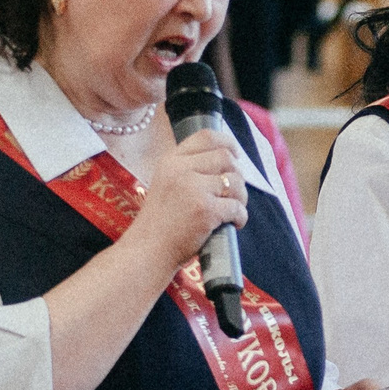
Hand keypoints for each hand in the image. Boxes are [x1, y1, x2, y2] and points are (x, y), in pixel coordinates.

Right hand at [124, 123, 250, 285]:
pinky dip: (241, 216)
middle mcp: (181, 170)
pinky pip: (237, 206)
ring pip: (235, 181)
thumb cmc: (159, 224)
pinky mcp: (206, 210)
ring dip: (241, 196)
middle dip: (237, 174)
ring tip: (233, 210)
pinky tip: (234, 223)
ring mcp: (194, 189)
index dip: (227, 142)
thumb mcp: (165, 185)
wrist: (147, 252)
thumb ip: (187, 171)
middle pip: (225, 157)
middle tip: (234, 192)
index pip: (205, 137)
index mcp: (170, 161)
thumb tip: (224, 163)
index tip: (235, 155)